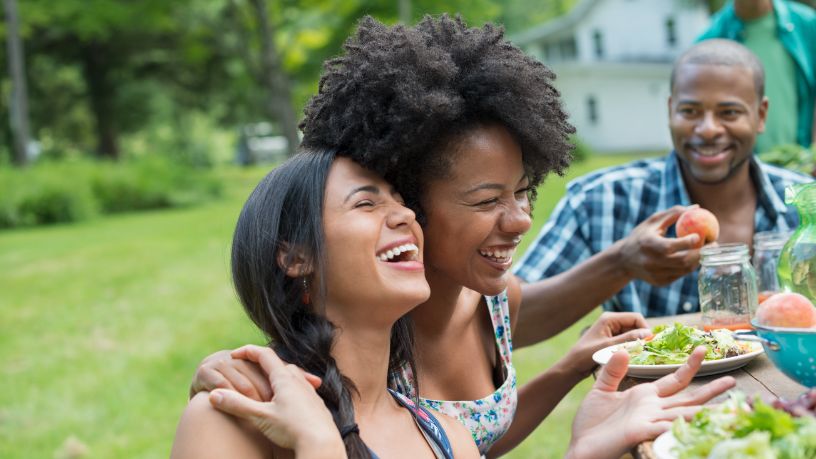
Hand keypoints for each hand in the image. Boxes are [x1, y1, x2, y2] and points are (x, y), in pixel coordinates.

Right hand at [209, 345, 342, 455]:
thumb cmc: (292, 428)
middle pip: (280, 364)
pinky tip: (287, 400)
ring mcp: (309, 392)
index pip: (264, 355)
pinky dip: (290, 389)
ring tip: (268, 382)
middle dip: (263, 363)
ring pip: (293, 376)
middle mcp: (299, 381)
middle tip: (250, 366)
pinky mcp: (316, 405)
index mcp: (285, 379)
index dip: (248, 351)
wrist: (322, 444)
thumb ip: (237, 404)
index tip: (235, 353)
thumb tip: (213, 395)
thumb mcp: (261, 417)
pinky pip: (302, 389)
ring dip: (278, 375)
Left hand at [563, 312, 650, 377]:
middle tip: (646, 350)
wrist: (573, 365)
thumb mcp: (608, 347)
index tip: (649, 343)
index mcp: (609, 318)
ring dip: (636, 343)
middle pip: (635, 325)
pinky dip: (631, 347)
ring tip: (639, 354)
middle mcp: (612, 321)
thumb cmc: (586, 355)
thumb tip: (648, 334)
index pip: (636, 318)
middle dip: (641, 336)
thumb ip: (628, 339)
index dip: (645, 329)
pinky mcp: (612, 339)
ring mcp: (612, 330)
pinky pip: (627, 340)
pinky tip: (632, 356)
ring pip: (632, 334)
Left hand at [567, 347, 735, 458]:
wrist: (581, 445)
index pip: (673, 380)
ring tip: (730, 404)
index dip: (689, 366)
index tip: (702, 350)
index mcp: (645, 396)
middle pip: (688, 398)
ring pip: (683, 414)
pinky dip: (680, 424)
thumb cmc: (592, 422)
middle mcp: (652, 409)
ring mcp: (649, 422)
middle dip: (710, 390)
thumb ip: (613, 371)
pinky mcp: (640, 432)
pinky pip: (665, 427)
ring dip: (705, 409)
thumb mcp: (601, 390)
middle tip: (733, 380)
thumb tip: (625, 350)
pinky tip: (697, 421)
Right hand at [613, 205, 701, 285]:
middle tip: (713, 244)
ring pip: (685, 270)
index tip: (702, 235)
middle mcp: (652, 262)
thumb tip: (696, 208)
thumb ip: (674, 213)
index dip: (689, 242)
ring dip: (698, 260)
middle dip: (702, 253)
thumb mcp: (653, 222)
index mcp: (648, 245)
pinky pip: (680, 275)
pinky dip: (689, 266)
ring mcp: (656, 274)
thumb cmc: (641, 236)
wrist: (624, 261)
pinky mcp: (660, 282)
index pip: (671, 246)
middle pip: (683, 261)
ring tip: (704, 250)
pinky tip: (692, 258)